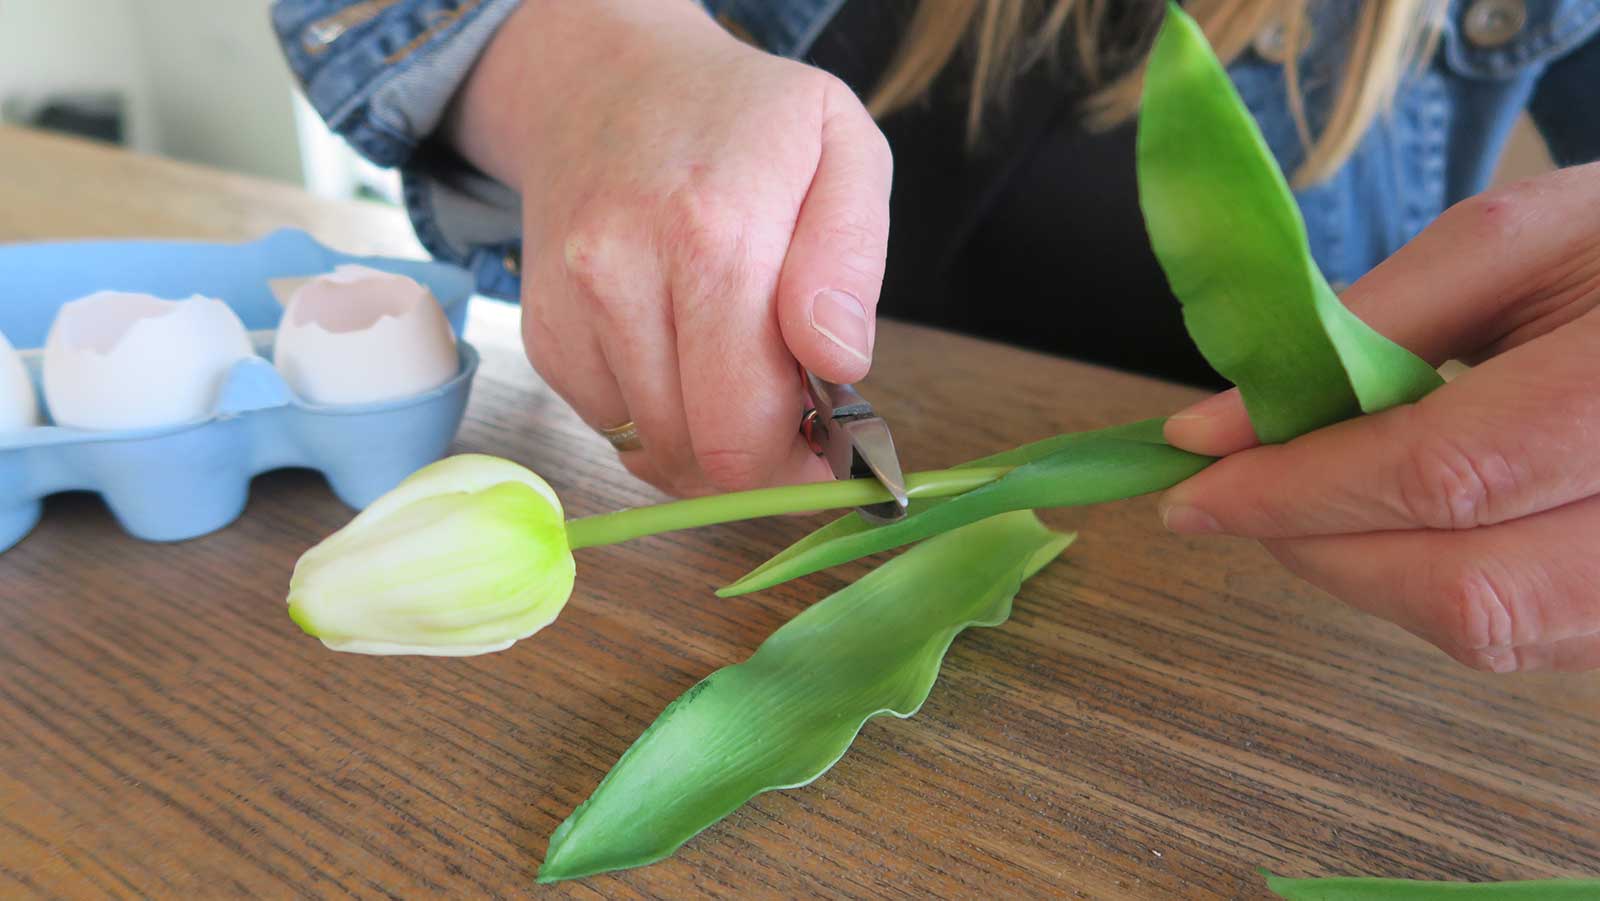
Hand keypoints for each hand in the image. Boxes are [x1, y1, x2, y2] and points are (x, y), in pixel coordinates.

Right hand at [449, 1, 890, 495]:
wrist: (606, 82)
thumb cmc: (742, 120)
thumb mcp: (840, 146)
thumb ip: (851, 261)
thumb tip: (839, 363)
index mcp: (712, 232)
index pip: (745, 422)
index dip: (800, 463)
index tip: (830, 446)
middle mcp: (619, 273)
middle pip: (698, 452)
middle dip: (759, 462)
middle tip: (793, 421)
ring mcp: (569, 307)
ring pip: (653, 451)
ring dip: (708, 440)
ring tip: (739, 372)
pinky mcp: (541, 334)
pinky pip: (610, 428)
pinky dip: (658, 419)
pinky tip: (684, 360)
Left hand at [1162, 163, 1599, 672]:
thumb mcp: (1516, 244)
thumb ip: (1367, 328)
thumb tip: (1215, 426)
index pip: (1448, 473)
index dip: (1301, 491)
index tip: (1191, 488)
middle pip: (1466, 588)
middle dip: (1319, 549)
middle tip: (1240, 498)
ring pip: (1494, 633)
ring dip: (1369, 575)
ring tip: (1323, 498)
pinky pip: (1531, 641)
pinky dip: (1436, 589)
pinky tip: (1410, 523)